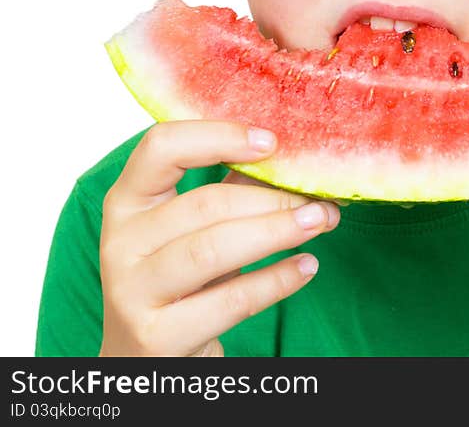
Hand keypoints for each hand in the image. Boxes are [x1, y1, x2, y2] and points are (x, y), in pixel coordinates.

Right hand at [98, 120, 339, 356]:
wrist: (142, 359)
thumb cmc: (178, 278)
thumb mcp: (194, 229)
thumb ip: (233, 188)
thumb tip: (294, 158)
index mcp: (127, 201)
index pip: (161, 147)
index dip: (218, 137)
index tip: (270, 142)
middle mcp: (120, 243)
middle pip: (204, 204)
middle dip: (272, 198)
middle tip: (319, 199)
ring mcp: (133, 293)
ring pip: (213, 249)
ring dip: (277, 231)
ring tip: (320, 222)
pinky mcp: (158, 337)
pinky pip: (230, 302)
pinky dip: (276, 280)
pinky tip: (306, 266)